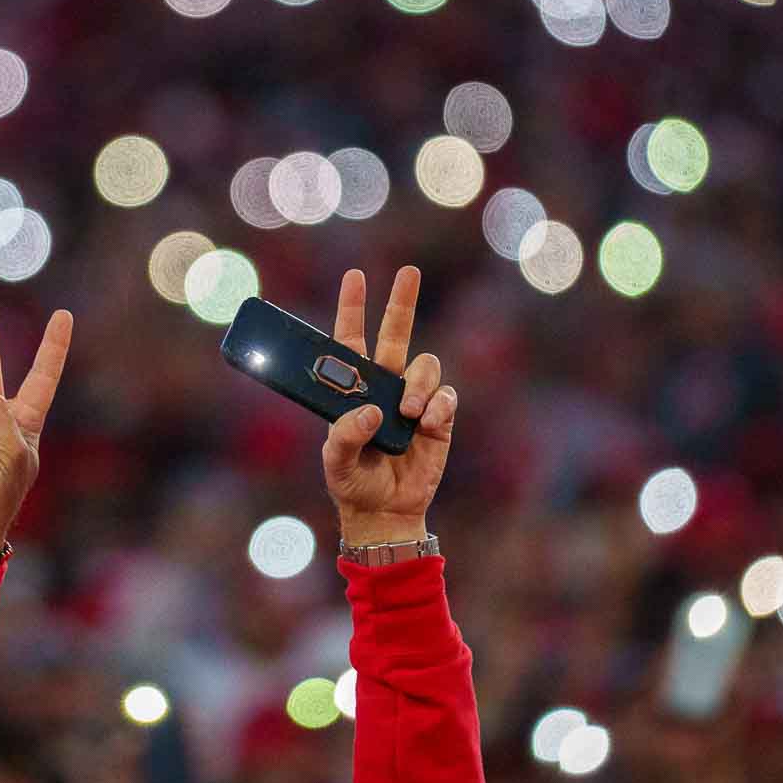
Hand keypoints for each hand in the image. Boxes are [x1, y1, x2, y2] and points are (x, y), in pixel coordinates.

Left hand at [321, 267, 456, 544]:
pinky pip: (446, 396)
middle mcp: (384, 385)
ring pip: (425, 365)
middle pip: (396, 334)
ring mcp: (413, 399)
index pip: (350, 340)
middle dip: (402, 300)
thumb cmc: (352, 482)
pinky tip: (427, 423)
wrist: (385, 511)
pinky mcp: (439, 419)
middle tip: (409, 271)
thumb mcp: (335, 462)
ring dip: (418, 384)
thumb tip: (370, 411)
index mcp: (353, 388)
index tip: (355, 275)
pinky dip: (439, 406)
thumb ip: (344, 436)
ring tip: (409, 413)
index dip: (353, 307)